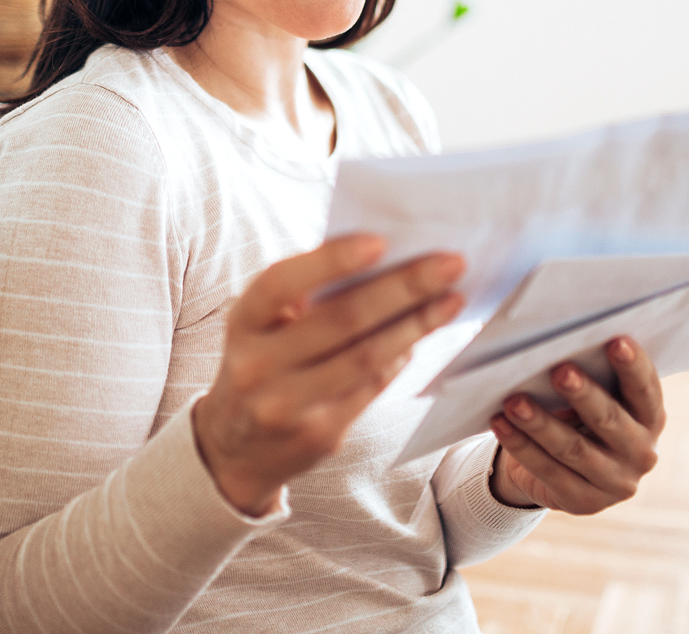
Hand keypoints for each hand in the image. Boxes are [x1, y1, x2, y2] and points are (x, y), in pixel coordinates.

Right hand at [193, 234, 465, 515]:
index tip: (381, 241)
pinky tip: (423, 334)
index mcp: (243, 323)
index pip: (282, 283)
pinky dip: (401, 357)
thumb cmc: (262, 361)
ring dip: (417, 324)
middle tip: (451, 263)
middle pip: (342, 320)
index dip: (330, 260)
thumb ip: (307, 292)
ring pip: (367, 357)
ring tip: (452, 298)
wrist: (236, 448)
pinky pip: (372, 387)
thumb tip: (381, 255)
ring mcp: (288, 405)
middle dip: (404, 288)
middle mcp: (258, 365)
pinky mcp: (320, 434)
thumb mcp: (264, 323)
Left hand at [489, 336, 664, 513]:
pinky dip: (521, 446)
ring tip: (514, 401)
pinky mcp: (583, 502)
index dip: (633, 366)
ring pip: (574, 449)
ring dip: (541, 423)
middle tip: (560, 371)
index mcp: (650, 419)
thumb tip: (556, 346)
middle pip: (609, 420)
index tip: (616, 341)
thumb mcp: (596, 398)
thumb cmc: (581, 415)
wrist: (567, 470)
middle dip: (584, 394)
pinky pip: (548, 471)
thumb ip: (591, 376)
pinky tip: (500, 423)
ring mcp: (615, 483)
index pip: (646, 390)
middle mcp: (641, 453)